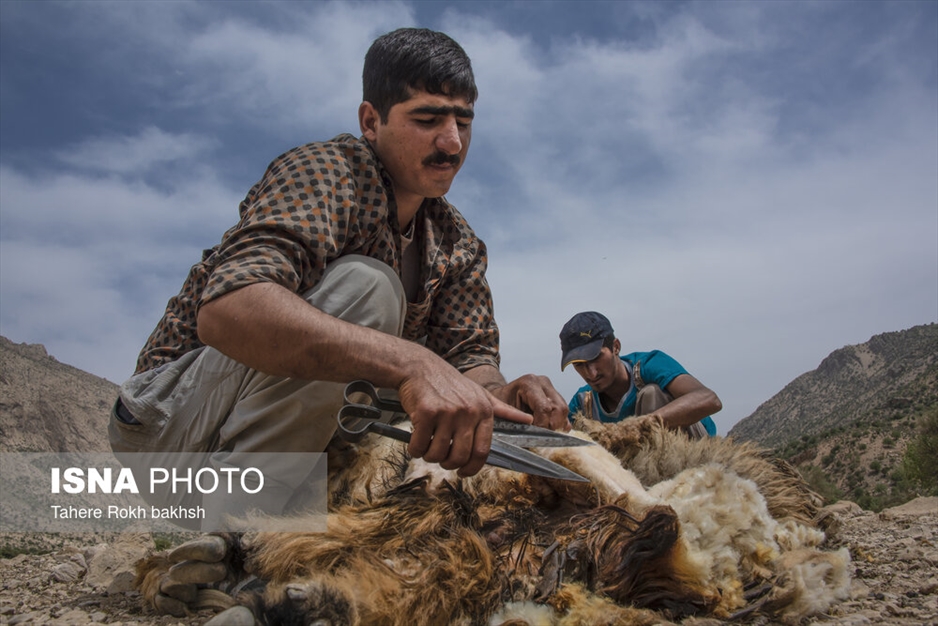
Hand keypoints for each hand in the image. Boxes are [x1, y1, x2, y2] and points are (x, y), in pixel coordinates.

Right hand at [398, 367, 531, 477]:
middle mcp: (469, 412)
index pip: (482, 451)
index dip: (472, 468)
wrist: (419, 367)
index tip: (463, 471)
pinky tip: (415, 439)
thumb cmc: (449, 383)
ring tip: (427, 445)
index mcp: (484, 411)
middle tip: (440, 458)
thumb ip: (503, 410)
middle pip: (460, 457)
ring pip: (438, 454)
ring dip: (429, 456)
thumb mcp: (480, 393)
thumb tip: (528, 420)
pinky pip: (419, 446)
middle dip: (448, 464)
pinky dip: (415, 448)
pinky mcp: (426, 413)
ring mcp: (447, 412)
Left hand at [490, 374, 570, 431]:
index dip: (542, 426)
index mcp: (529, 383)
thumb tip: (532, 438)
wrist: (501, 394)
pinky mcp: (555, 395)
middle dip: (552, 426)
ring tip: (544, 433)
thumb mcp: (505, 411)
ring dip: (557, 425)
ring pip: (564, 410)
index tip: (535, 437)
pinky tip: (549, 428)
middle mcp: (543, 382)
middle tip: (541, 437)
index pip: (545, 408)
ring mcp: (551, 388)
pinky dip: (559, 422)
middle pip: (559, 409)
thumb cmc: (500, 402)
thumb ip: (520, 422)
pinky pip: (564, 411)